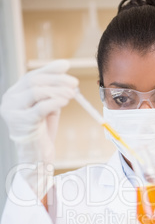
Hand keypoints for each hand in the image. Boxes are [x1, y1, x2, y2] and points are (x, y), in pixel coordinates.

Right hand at [0, 60, 78, 199]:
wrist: (36, 158)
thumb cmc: (42, 134)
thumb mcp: (47, 109)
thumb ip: (51, 94)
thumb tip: (66, 76)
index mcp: (14, 95)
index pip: (32, 76)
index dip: (49, 70)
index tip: (66, 65)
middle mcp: (10, 101)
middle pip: (34, 82)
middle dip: (57, 80)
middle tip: (74, 83)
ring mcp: (13, 111)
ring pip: (37, 92)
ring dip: (58, 90)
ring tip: (73, 94)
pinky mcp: (22, 122)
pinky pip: (40, 107)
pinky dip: (55, 101)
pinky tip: (65, 101)